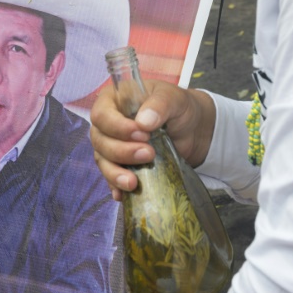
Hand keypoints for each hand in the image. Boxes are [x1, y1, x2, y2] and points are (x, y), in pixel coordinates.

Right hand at [90, 81, 215, 199]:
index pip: (101, 115)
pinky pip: (111, 176)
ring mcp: (112, 145)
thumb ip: (159, 105)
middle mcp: (107, 124)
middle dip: (121, 151)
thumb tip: (143, 122)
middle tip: (148, 154)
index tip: (143, 134)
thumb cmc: (178, 106)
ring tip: (133, 182)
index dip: (117, 127)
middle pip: (100, 141)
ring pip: (102, 161)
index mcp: (113, 101)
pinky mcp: (120, 164)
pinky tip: (123, 194)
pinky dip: (115, 185)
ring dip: (115, 173)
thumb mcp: (173, 98)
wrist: (192, 128)